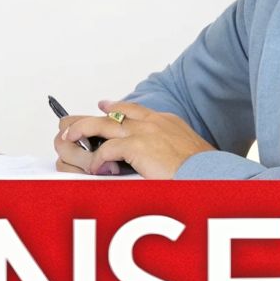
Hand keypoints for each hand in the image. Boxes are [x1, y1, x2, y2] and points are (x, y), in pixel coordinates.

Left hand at [52, 100, 211, 178]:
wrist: (211, 174)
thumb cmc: (204, 169)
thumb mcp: (188, 152)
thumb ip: (171, 148)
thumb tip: (164, 157)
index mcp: (166, 122)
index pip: (135, 109)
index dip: (117, 107)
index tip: (104, 106)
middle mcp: (153, 122)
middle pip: (113, 114)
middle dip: (90, 118)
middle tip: (73, 123)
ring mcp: (144, 132)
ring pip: (102, 125)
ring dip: (82, 131)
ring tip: (68, 138)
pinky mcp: (137, 146)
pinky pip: (107, 150)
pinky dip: (98, 159)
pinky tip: (96, 168)